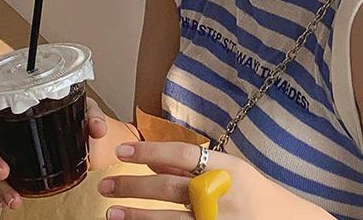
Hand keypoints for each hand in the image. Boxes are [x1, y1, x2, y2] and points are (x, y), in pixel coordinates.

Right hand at [0, 66, 110, 209]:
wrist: (89, 147)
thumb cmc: (81, 121)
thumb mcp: (88, 113)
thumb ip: (92, 117)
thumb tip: (96, 129)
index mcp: (23, 101)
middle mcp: (8, 123)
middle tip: (4, 172)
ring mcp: (5, 146)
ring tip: (13, 197)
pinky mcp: (9, 167)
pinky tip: (9, 200)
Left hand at [97, 140, 265, 219]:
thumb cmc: (257, 195)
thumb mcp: (232, 171)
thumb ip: (195, 166)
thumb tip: (156, 159)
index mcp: (228, 167)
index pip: (183, 153)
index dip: (150, 150)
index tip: (123, 150)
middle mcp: (221, 193)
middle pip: (169, 186)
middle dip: (133, 185)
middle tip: (105, 184)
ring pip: (167, 218)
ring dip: (136, 215)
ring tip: (111, 212)